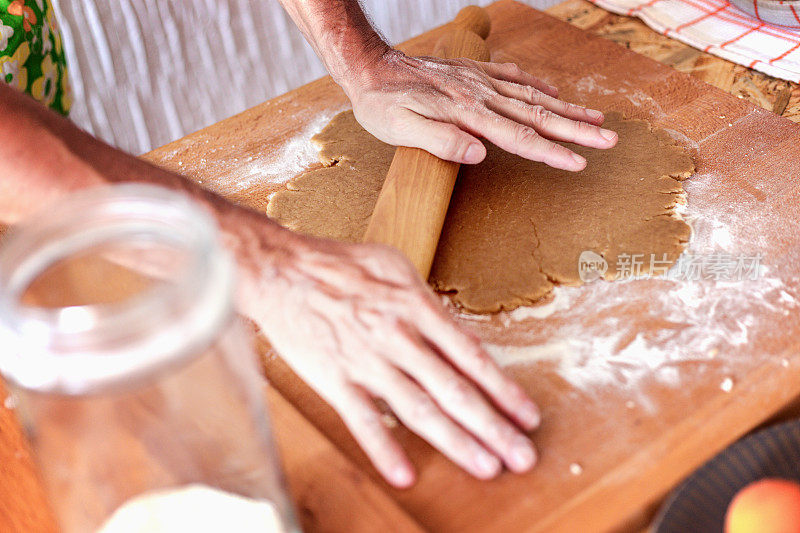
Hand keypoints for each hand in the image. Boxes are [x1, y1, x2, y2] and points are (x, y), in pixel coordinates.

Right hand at [241, 232, 540, 486]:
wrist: (280, 271)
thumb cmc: (338, 265)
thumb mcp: (395, 266)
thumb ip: (429, 303)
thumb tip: (461, 335)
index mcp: (415, 307)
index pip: (471, 355)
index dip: (503, 388)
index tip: (527, 414)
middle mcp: (396, 337)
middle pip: (453, 389)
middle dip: (493, 426)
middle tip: (521, 455)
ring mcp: (365, 361)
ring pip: (417, 409)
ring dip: (455, 442)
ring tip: (485, 466)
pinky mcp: (333, 380)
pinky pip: (363, 420)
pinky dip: (384, 449)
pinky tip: (405, 475)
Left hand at [342, 49, 616, 169]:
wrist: (370, 68)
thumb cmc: (382, 105)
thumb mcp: (401, 130)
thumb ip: (441, 141)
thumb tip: (480, 154)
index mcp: (468, 113)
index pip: (518, 136)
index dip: (550, 151)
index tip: (579, 163)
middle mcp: (480, 95)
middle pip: (537, 115)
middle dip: (575, 130)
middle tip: (609, 140)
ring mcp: (479, 82)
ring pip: (532, 96)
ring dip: (566, 108)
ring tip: (597, 118)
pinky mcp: (472, 73)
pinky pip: (513, 77)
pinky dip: (537, 85)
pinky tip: (553, 90)